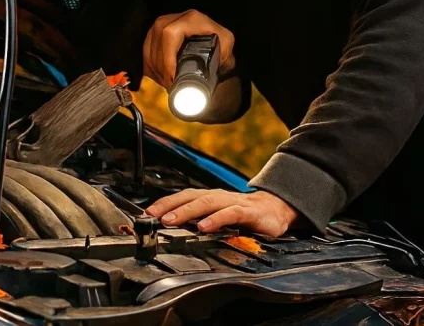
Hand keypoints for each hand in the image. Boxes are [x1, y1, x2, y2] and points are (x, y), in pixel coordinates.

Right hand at [142, 10, 234, 87]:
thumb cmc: (221, 45)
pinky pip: (146, 49)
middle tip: (169, 84)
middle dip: (161, 67)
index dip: (168, 57)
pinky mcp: (156, 32)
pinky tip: (159, 77)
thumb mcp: (227, 46)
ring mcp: (164, 23)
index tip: (172, 77)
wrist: (217, 43)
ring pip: (149, 46)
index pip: (170, 34)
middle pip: (158, 41)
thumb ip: (222, 54)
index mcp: (192, 18)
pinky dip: (150, 65)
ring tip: (166, 83)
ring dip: (155, 68)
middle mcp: (175, 17)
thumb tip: (210, 70)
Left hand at [145, 188, 299, 236]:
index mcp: (210, 198)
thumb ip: (200, 220)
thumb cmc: (245, 215)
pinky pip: (229, 214)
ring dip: (187, 211)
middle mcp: (219, 197)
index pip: (184, 196)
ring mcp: (233, 203)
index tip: (148, 213)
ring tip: (171, 220)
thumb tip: (174, 227)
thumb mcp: (219, 217)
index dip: (165, 203)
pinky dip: (215, 219)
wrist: (276, 211)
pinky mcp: (248, 212)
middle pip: (192, 197)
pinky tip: (204, 227)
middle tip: (154, 216)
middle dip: (171, 206)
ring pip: (207, 203)